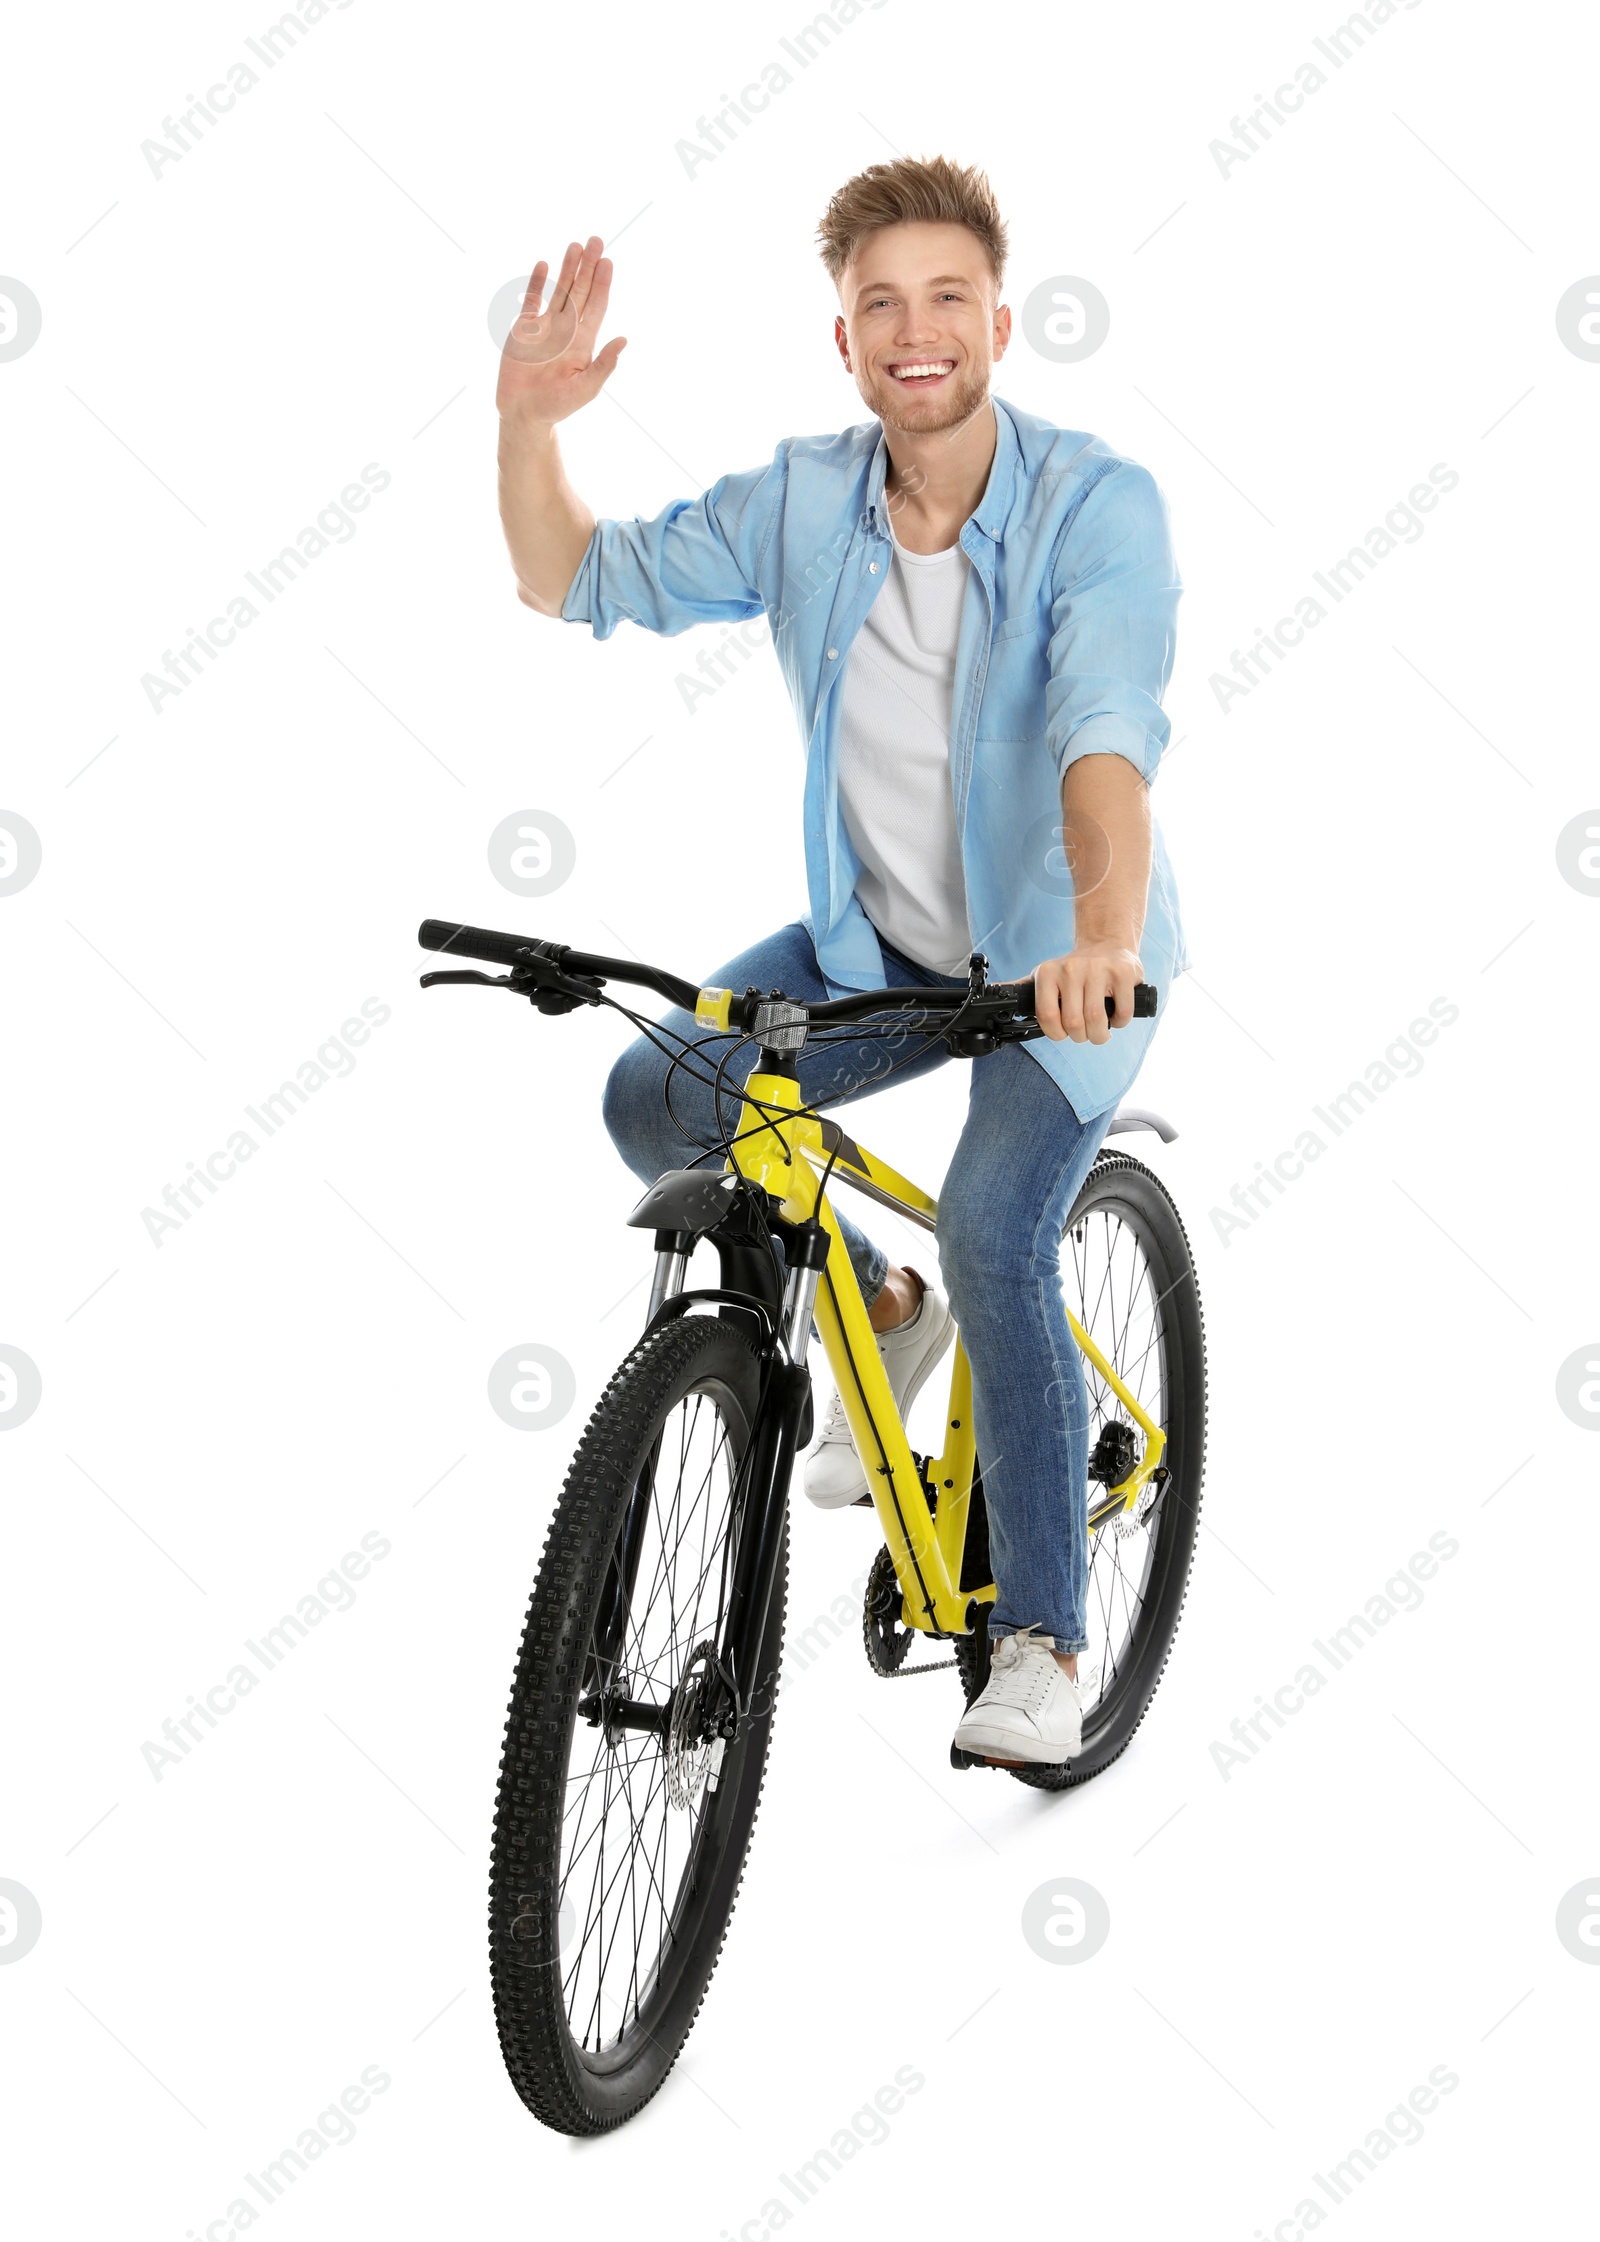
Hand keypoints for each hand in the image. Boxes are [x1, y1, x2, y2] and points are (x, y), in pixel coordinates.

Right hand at [496, 236, 626, 427]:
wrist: (523, 414)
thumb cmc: (556, 407)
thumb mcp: (585, 389)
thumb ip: (604, 365)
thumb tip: (624, 340)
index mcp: (583, 342)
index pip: (596, 306)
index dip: (602, 284)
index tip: (608, 263)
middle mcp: (566, 330)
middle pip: (580, 291)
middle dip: (588, 267)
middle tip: (596, 241)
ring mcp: (545, 327)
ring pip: (559, 291)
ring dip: (568, 269)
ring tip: (576, 245)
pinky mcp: (523, 329)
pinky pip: (532, 300)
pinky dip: (537, 283)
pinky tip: (545, 265)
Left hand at [1031, 942, 1143, 1045]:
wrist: (1106, 943)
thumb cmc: (1074, 970)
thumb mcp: (1045, 975)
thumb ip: (1023, 987)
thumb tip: (997, 994)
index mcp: (1048, 972)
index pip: (1047, 1016)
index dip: (1056, 1034)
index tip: (1063, 1033)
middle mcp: (1071, 968)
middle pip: (1074, 1022)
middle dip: (1080, 1037)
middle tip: (1085, 1033)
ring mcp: (1099, 969)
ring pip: (1097, 1019)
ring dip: (1100, 1034)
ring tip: (1100, 1031)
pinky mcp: (1123, 972)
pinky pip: (1122, 1012)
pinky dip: (1120, 1022)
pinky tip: (1117, 1017)